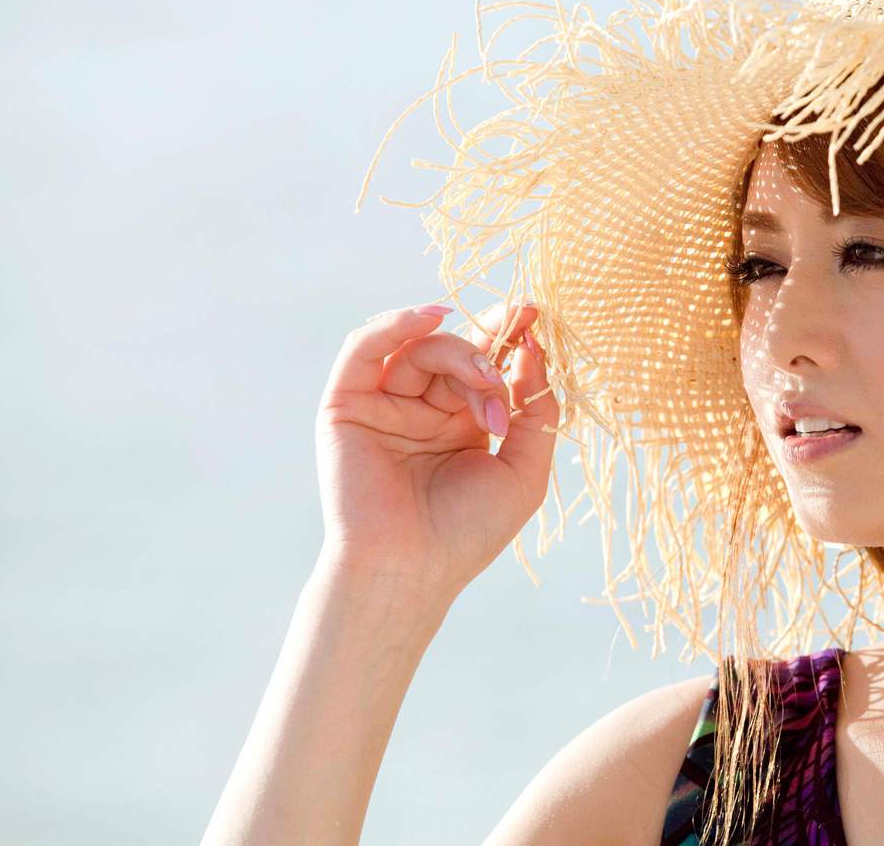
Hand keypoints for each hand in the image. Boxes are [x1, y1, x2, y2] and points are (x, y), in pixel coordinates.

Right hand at [313, 299, 558, 610]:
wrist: (408, 572)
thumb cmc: (466, 533)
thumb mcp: (524, 471)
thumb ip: (537, 410)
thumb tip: (534, 348)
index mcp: (464, 423)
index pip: (486, 363)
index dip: (509, 334)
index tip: (535, 312)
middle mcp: (424, 409)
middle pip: (457, 350)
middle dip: (489, 346)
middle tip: (510, 361)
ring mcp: (384, 404)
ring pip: (420, 348)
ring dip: (458, 352)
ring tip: (485, 377)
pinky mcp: (347, 405)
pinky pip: (364, 349)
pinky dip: (395, 325)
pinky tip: (429, 317)